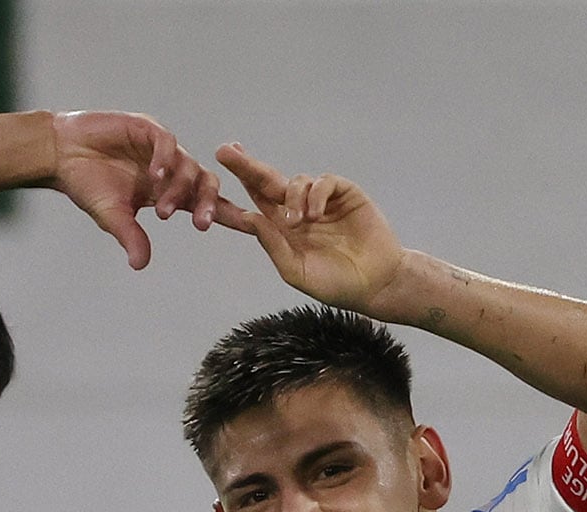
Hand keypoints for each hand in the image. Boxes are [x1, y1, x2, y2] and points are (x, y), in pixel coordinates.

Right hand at [51, 111, 220, 268]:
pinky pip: (166, 143)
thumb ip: (130, 237)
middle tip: (202, 224)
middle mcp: (170, 170)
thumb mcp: (112, 217)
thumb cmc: (87, 184)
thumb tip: (140, 265)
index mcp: (167, 192)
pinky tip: (155, 175)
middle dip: (209, 204)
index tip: (249, 228)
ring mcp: (159, 148)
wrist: (62, 155)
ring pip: (188, 165)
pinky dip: (165, 159)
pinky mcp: (146, 128)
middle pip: (205, 183)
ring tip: (163, 210)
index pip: (202, 203)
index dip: (224, 214)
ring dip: (180, 189)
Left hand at [213, 144, 409, 314]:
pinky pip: (323, 181)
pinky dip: (316, 194)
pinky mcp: (343, 193)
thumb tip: (248, 218)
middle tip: (226, 152)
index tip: (210, 178)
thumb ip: (273, 244)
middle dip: (246, 166)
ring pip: (295, 181)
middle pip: (267, 181)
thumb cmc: (335, 284)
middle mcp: (298, 210)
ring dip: (292, 198)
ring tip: (300, 222)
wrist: (376, 283)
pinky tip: (316, 214)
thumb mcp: (296, 270)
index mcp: (282, 229)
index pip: (254, 204)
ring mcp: (320, 200)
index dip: (235, 191)